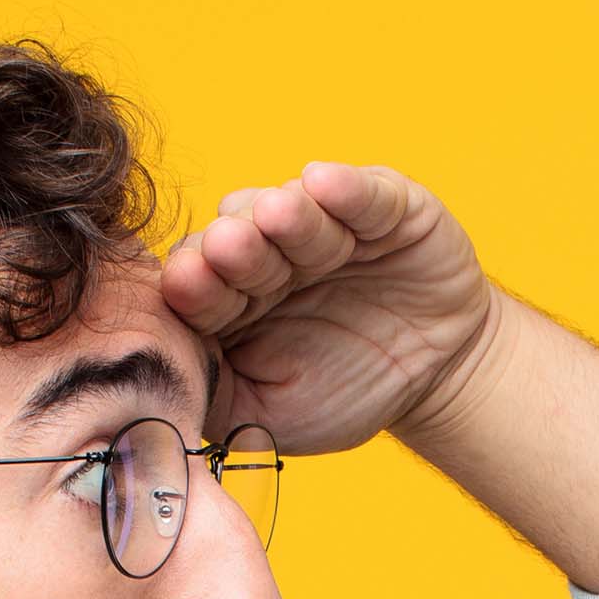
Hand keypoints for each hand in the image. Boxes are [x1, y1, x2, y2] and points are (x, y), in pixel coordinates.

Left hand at [157, 161, 504, 460]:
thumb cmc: (345, 394)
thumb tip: (159, 393)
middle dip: (235, 246)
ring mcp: (328, 226)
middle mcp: (272, 252)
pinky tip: (326, 183)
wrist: (438, 380)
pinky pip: (364, 195)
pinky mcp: (386, 209)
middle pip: (242, 239)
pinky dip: (348, 190)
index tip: (184, 285)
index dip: (194, 284)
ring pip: (298, 213)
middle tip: (226, 247)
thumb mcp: (271, 416)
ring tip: (278, 215)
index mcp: (233, 297)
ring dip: (286, 215)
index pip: (200, 283)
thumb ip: (215, 400)